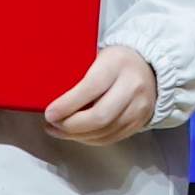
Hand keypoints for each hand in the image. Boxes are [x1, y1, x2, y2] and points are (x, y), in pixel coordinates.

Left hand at [38, 40, 162, 142]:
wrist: (149, 67)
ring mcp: (139, 107)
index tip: (50, 113)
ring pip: (105, 131)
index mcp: (117, 64)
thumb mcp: (97, 55)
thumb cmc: (115, 60)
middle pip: (99, 116)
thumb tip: (46, 93)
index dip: (67, 105)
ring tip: (58, 130)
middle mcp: (132, 86)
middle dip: (70, 126)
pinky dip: (90, 139)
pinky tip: (76, 134)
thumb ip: (77, 73)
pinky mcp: (140, 122)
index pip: (90, 88)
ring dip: (77, 135)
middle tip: (52, 123)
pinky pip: (111, 138)